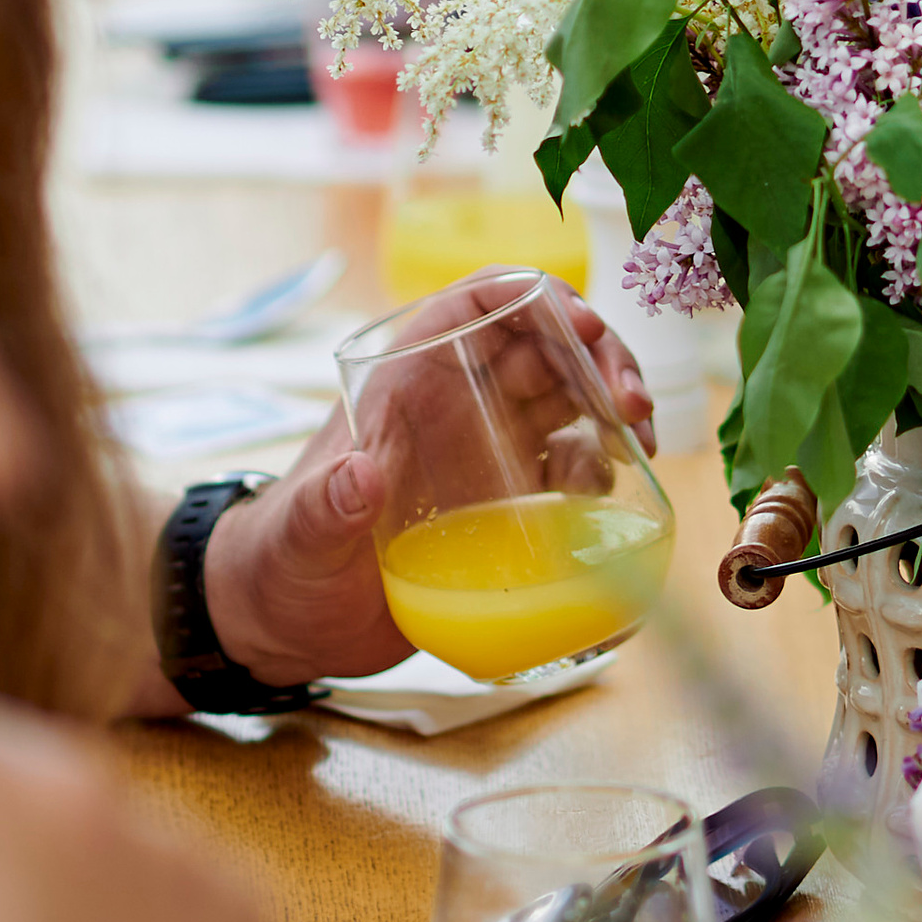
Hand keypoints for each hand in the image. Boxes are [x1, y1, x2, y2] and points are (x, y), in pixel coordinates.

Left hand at [202, 276, 655, 688]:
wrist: (288, 626)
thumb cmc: (280, 562)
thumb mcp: (299, 536)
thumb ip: (323, 508)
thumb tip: (359, 475)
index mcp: (407, 380)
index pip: (478, 304)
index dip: (535, 295)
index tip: (581, 323)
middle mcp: (454, 402)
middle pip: (543, 343)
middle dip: (598, 352)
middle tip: (632, 401)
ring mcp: (485, 450)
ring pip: (568, 395)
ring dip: (614, 401)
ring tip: (641, 440)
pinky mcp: (505, 502)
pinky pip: (569, 464)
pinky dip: (602, 464)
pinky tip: (616, 490)